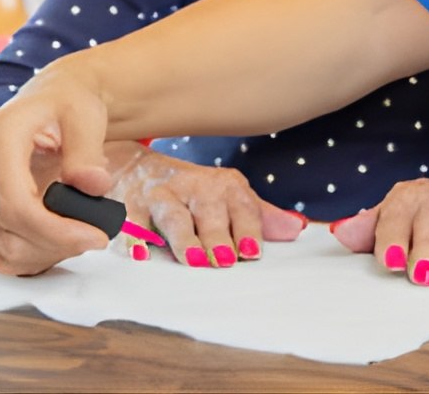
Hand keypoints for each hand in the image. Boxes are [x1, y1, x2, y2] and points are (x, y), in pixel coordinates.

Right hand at [0, 54, 118, 275]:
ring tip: (79, 233)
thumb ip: (87, 152)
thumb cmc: (68, 103)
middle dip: (56, 245)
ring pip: (1, 250)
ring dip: (46, 254)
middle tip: (96, 236)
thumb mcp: (85, 114)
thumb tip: (93, 186)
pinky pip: (0, 250)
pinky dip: (33, 255)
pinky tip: (60, 237)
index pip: (14, 204)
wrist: (53, 101)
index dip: (55, 231)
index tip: (95, 236)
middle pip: (6, 234)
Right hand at [106, 144, 306, 266]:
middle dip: (217, 237)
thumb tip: (296, 229)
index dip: (248, 229)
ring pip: (174, 216)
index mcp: (225, 186)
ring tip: (193, 259)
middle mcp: (195, 186)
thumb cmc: (196, 194)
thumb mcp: (230, 198)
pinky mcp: (133, 205)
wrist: (142, 168)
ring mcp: (163, 195)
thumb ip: (261, 217)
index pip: (242, 206)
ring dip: (184, 238)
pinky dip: (135, 237)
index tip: (252, 252)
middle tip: (222, 261)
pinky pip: (133, 221)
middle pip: (209, 212)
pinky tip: (141, 254)